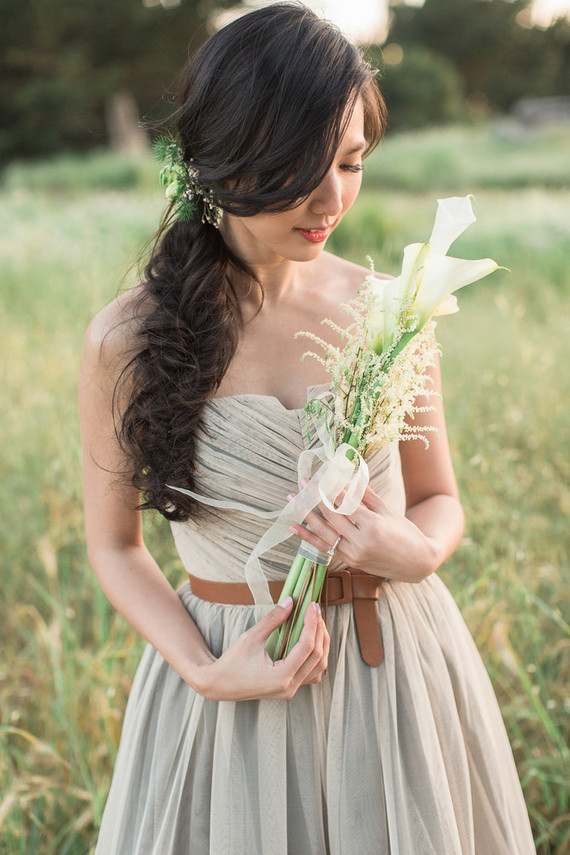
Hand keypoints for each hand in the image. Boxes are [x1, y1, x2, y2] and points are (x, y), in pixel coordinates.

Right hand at [194, 596, 329, 700]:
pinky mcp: (289, 688)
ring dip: (322, 644)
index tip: (312, 606)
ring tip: (316, 623)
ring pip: (318, 667)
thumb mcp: (251, 637)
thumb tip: (290, 601)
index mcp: (281, 677)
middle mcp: (289, 687)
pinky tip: (312, 640)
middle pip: (317, 657)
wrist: (219, 685)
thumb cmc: (232, 663)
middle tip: (315, 610)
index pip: (307, 647)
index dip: (312, 624)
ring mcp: (291, 690)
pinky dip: (316, 656)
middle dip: (319, 631)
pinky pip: (311, 673)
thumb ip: (272, 620)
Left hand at [289, 484, 437, 583]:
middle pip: (331, 516)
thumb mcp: (388, 510)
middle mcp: (361, 542)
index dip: (329, 488)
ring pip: (324, 533)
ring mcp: (354, 554)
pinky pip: (325, 548)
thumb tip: (347, 476)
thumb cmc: (406, 532)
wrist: (417, 562)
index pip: (344, 503)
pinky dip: (309, 538)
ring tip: (292, 501)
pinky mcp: (350, 562)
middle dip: (314, 497)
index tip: (319, 475)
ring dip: (305, 516)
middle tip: (302, 482)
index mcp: (373, 526)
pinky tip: (294, 527)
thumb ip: (366, 495)